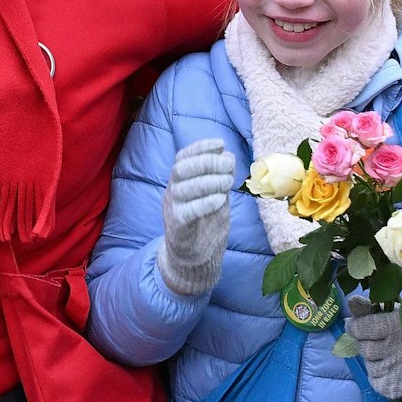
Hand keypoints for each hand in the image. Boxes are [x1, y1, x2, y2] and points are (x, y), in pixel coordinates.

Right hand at [157, 139, 233, 295]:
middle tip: (229, 166)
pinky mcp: (176, 225)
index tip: (220, 144)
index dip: (200, 147)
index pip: (184, 156)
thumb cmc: (206, 221)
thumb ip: (220, 178)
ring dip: (209, 181)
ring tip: (228, 183)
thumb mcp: (215, 195)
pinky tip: (221, 200)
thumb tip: (229, 156)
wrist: (194, 256)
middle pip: (181, 168)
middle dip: (207, 162)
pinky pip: (187, 210)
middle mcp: (172, 190)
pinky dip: (205, 202)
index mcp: (180, 180)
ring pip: (183, 187)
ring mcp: (172, 207)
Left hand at [347, 297, 401, 398]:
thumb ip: (369, 309)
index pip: (359, 329)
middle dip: (367, 344)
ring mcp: (401, 369)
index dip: (355, 327)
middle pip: (364, 349)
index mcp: (395, 325)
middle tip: (381, 342)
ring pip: (370, 367)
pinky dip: (380, 378)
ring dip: (375, 362)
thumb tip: (350, 301)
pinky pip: (377, 384)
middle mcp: (398, 348)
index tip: (357, 326)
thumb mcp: (393, 313)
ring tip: (391, 355)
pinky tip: (391, 370)